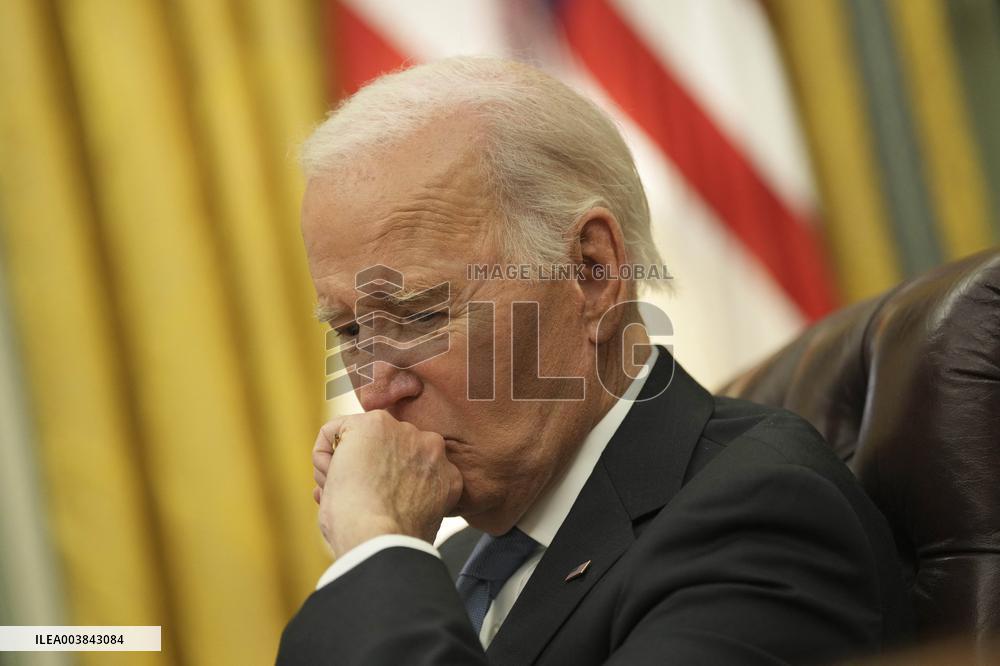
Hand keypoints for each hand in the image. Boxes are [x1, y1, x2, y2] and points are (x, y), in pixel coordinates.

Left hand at [311, 410, 463, 557]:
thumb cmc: (393, 541)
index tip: (372, 508)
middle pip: (386, 450)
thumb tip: (366, 490)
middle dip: (366, 471)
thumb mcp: (419, 517)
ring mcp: (402, 431)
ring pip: (358, 441)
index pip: (409, 467)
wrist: (381, 540)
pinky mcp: (372, 424)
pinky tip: (329, 481)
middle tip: (354, 501)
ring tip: (341, 495)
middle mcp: (430, 446)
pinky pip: (332, 432)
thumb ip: (408, 495)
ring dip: (344, 466)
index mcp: (445, 474)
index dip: (384, 487)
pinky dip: (322, 456)